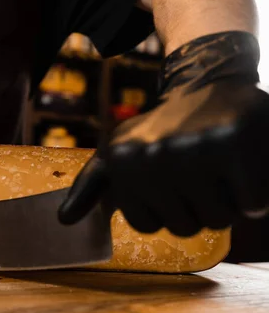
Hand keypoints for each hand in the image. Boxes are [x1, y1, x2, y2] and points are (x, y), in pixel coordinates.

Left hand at [59, 31, 268, 236]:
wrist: (210, 85)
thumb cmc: (160, 129)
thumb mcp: (116, 151)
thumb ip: (90, 186)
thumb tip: (63, 220)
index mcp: (120, 160)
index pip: (147, 226)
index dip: (164, 210)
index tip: (168, 179)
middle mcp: (150, 154)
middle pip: (183, 227)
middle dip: (195, 207)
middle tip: (198, 170)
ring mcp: (191, 148)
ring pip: (218, 220)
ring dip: (226, 202)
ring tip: (218, 166)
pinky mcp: (233, 143)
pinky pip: (252, 206)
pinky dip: (254, 194)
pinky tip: (242, 163)